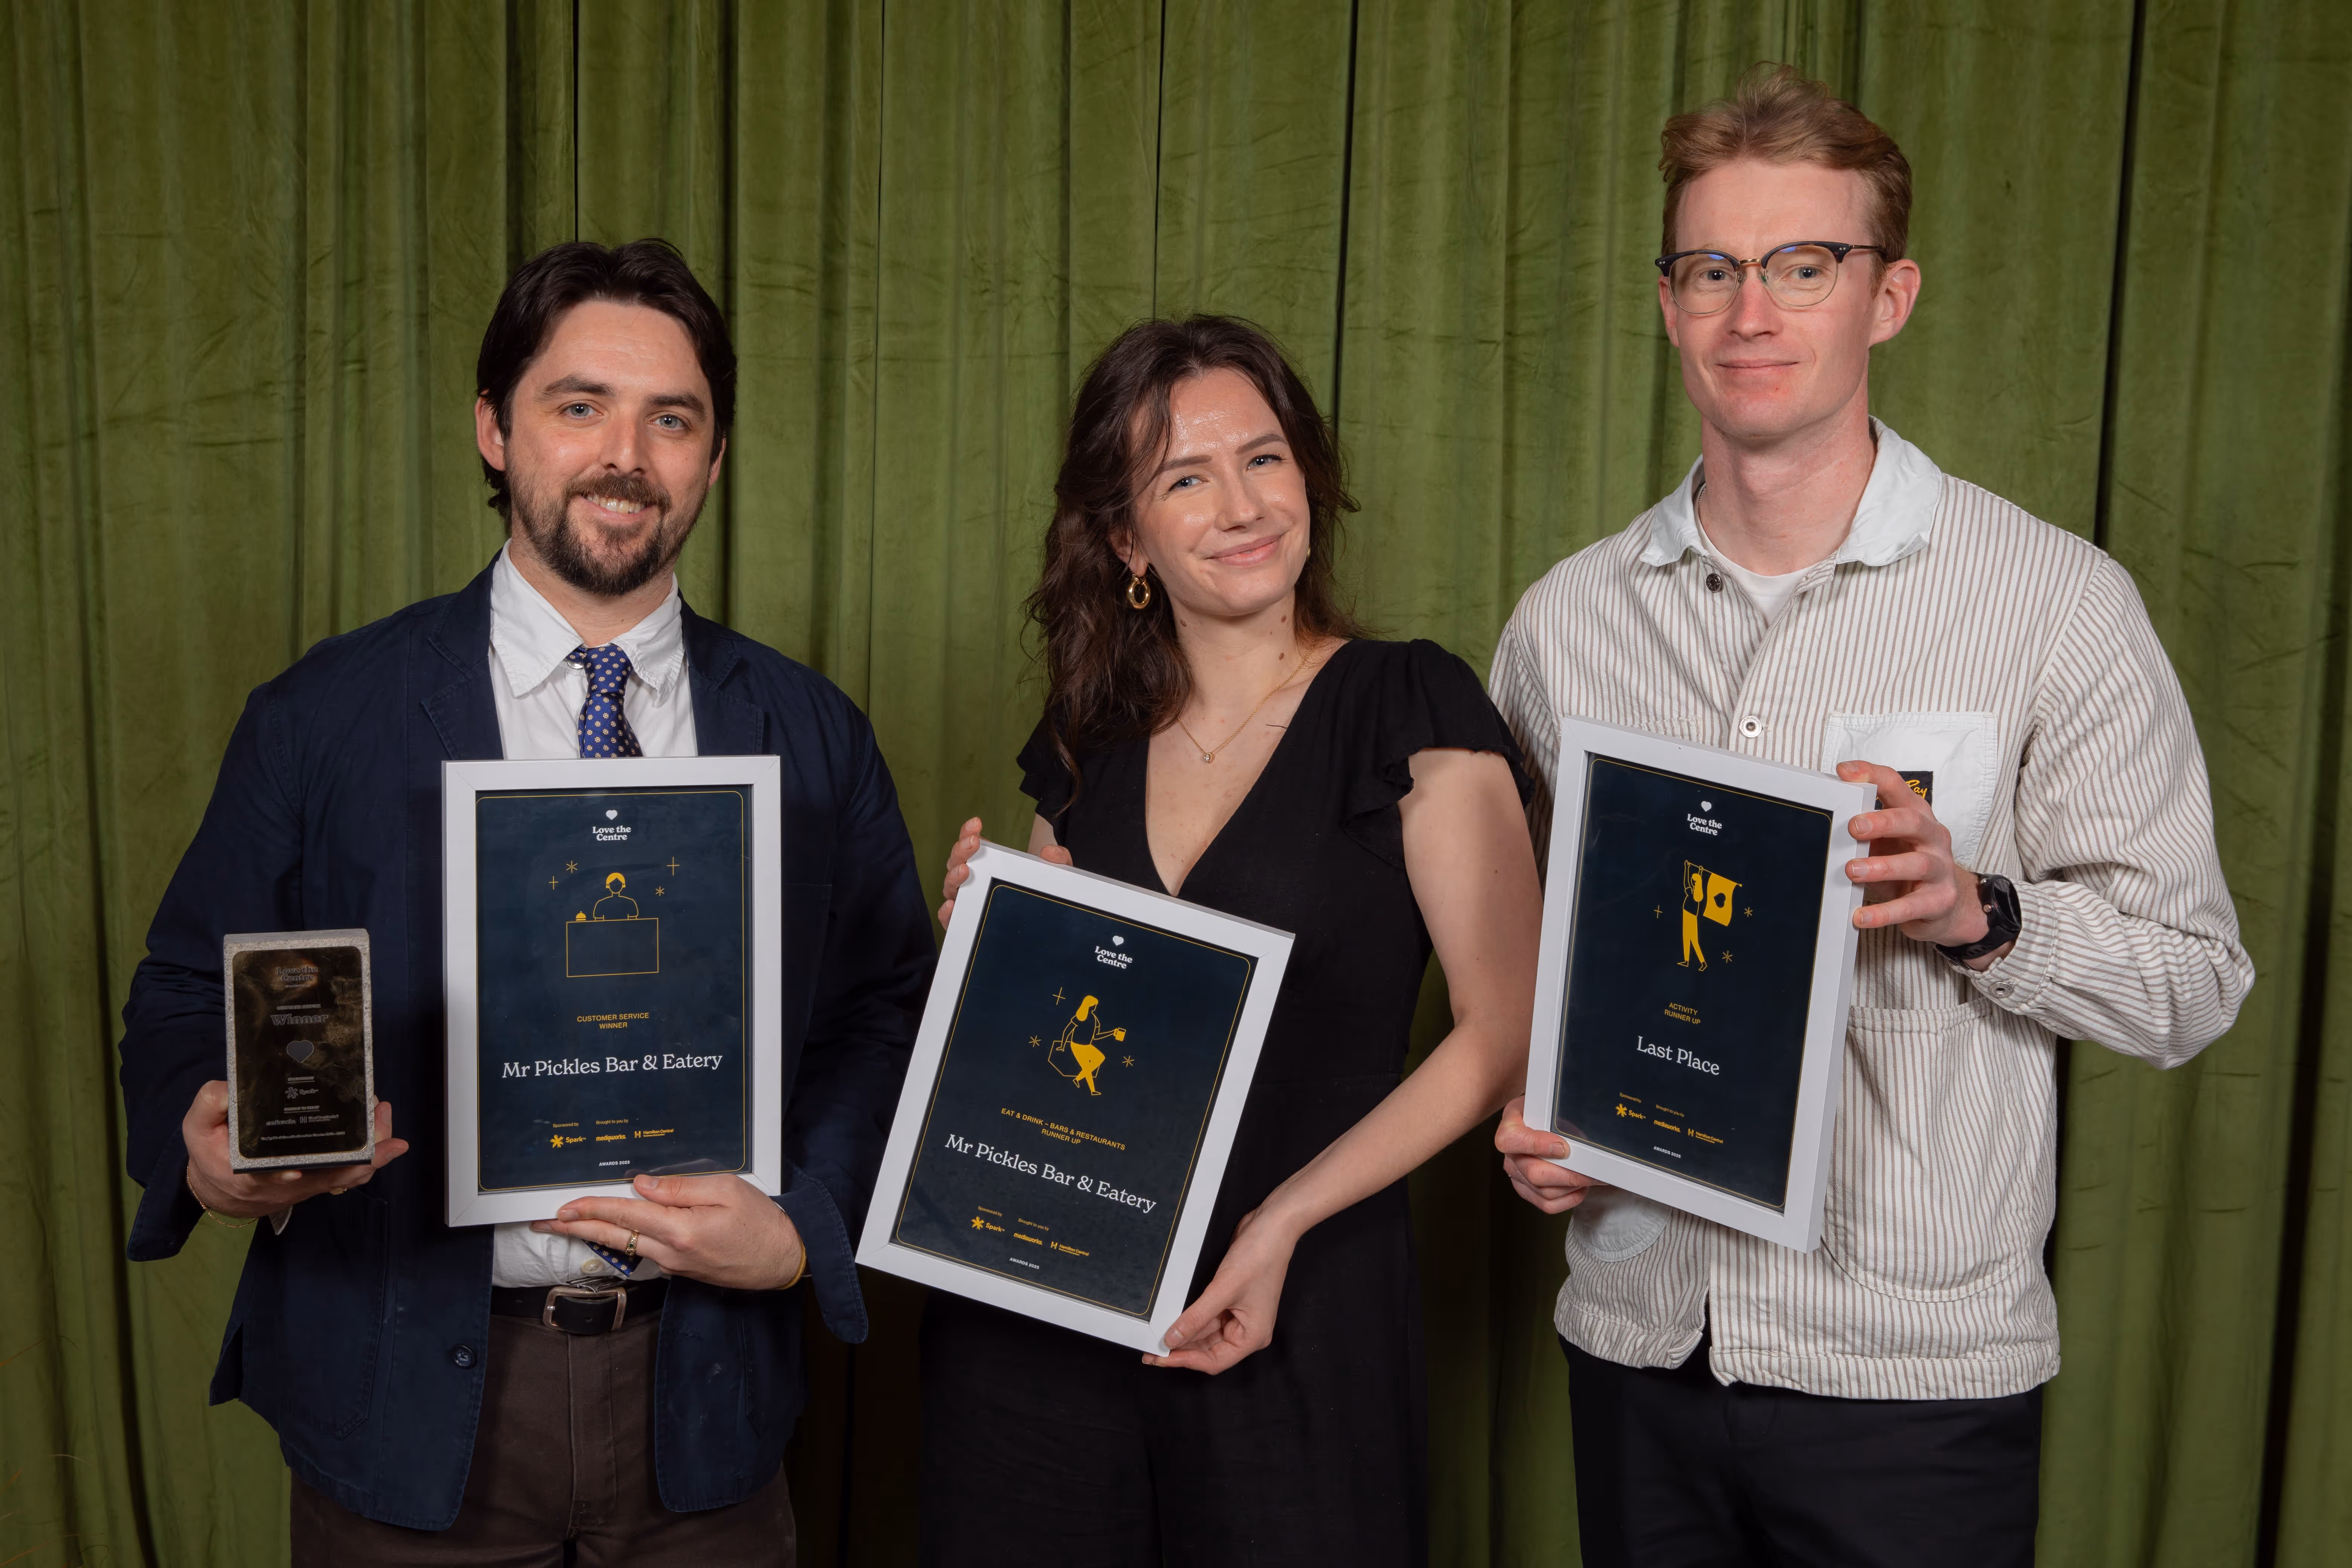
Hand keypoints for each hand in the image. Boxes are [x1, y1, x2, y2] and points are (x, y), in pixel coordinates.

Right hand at [182, 1081, 408, 1218]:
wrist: (221, 1186)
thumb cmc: (212, 1151)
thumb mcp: (197, 1127)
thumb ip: (210, 1105)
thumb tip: (231, 1088)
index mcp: (250, 1172)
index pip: (269, 1175)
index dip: (284, 1174)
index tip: (295, 1169)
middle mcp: (285, 1181)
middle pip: (327, 1172)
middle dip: (356, 1149)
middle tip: (375, 1113)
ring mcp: (306, 1183)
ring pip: (345, 1175)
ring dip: (372, 1151)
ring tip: (384, 1115)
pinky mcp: (318, 1180)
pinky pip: (350, 1175)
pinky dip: (372, 1159)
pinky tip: (389, 1138)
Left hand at [534, 1173, 805, 1289]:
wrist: (782, 1259)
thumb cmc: (761, 1221)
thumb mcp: (726, 1190)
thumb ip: (681, 1187)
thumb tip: (642, 1184)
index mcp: (680, 1229)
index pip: (624, 1216)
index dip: (590, 1209)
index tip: (562, 1207)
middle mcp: (671, 1252)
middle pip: (613, 1238)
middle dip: (575, 1228)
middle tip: (544, 1223)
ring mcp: (675, 1264)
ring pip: (625, 1247)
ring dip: (595, 1234)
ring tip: (569, 1224)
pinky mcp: (682, 1269)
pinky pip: (644, 1251)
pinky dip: (622, 1240)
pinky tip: (614, 1231)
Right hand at [939, 815, 1069, 926]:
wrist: (1046, 926)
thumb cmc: (1041, 893)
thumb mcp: (1056, 875)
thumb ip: (1059, 860)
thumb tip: (1050, 852)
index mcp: (987, 864)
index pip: (970, 845)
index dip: (968, 833)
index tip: (976, 824)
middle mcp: (973, 881)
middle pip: (956, 863)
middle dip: (961, 851)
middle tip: (972, 844)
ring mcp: (968, 902)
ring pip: (951, 888)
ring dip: (954, 877)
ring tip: (964, 870)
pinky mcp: (967, 923)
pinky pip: (952, 919)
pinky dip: (947, 912)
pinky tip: (951, 906)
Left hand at [1146, 1207, 1295, 1374]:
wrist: (1271, 1227)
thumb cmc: (1259, 1257)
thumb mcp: (1222, 1290)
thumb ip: (1196, 1317)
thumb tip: (1172, 1339)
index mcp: (1252, 1336)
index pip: (1215, 1360)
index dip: (1186, 1360)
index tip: (1160, 1358)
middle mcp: (1247, 1330)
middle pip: (1209, 1350)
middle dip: (1182, 1349)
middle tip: (1152, 1350)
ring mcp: (1239, 1315)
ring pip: (1206, 1333)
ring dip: (1184, 1334)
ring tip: (1158, 1335)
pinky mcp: (1231, 1301)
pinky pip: (1207, 1317)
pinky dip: (1191, 1319)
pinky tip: (1173, 1319)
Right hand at [1495, 1095, 1602, 1213]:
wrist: (1536, 1119)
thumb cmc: (1543, 1112)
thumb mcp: (1546, 1104)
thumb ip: (1556, 1115)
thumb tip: (1581, 1132)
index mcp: (1509, 1129)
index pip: (1512, 1141)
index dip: (1536, 1146)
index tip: (1562, 1147)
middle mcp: (1510, 1156)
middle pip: (1533, 1174)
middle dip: (1568, 1175)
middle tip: (1591, 1171)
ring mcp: (1517, 1176)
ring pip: (1544, 1193)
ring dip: (1572, 1188)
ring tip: (1590, 1178)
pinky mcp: (1527, 1191)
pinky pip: (1547, 1205)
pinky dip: (1568, 1200)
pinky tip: (1579, 1188)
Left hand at [1836, 761, 2000, 957]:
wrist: (1943, 906)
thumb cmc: (1905, 866)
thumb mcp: (1885, 841)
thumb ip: (1863, 826)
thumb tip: (1824, 812)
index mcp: (1916, 815)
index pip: (1897, 787)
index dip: (1873, 776)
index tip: (1844, 773)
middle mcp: (1933, 837)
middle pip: (1912, 821)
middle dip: (1883, 822)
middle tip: (1853, 827)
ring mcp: (1940, 869)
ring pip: (1916, 863)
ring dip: (1882, 867)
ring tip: (1853, 871)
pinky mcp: (1940, 900)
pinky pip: (1912, 906)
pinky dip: (1885, 913)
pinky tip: (1861, 916)